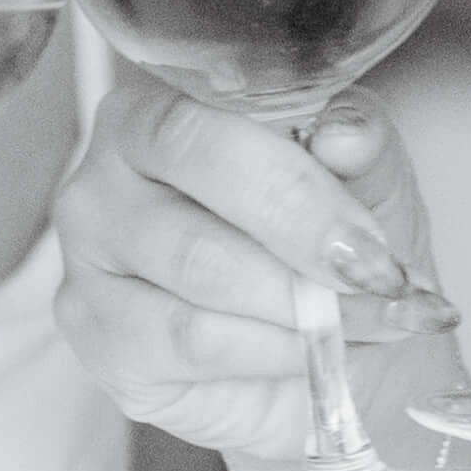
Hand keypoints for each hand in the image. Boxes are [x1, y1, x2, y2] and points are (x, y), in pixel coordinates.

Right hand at [57, 68, 450, 470]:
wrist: (334, 335)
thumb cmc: (328, 241)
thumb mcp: (364, 174)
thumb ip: (358, 141)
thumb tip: (344, 132)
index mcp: (153, 116)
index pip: (200, 134)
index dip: (292, 192)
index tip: (368, 245)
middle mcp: (101, 183)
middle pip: (196, 229)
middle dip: (304, 265)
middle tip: (381, 289)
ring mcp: (89, 266)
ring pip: (198, 293)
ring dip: (302, 316)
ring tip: (369, 321)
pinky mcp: (102, 341)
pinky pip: (191, 347)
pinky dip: (272, 355)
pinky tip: (313, 353)